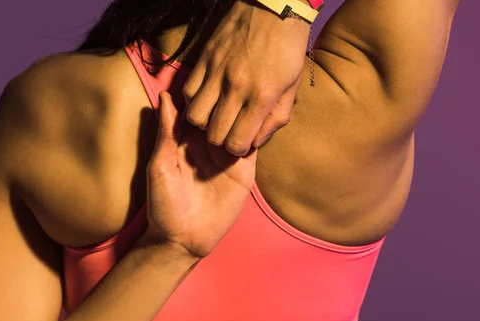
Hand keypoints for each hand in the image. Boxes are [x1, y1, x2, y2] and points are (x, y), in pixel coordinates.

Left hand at [144, 92, 257, 257]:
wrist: (183, 239)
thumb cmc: (163, 204)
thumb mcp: (160, 166)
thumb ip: (166, 133)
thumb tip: (166, 96)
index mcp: (185, 139)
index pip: (199, 108)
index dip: (206, 91)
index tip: (215, 69)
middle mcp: (207, 144)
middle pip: (222, 113)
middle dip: (231, 97)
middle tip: (241, 77)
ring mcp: (227, 156)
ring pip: (240, 126)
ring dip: (247, 112)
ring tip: (254, 93)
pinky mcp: (243, 170)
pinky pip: (252, 147)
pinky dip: (258, 133)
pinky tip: (263, 118)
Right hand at [183, 0, 309, 155]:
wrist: (274, 7)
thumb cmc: (288, 50)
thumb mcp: (291, 89)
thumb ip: (274, 120)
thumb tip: (254, 143)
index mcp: (261, 97)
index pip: (236, 143)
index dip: (238, 149)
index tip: (241, 142)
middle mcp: (236, 87)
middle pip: (213, 134)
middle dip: (220, 139)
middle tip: (228, 130)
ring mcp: (216, 72)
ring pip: (194, 116)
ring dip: (204, 121)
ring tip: (215, 114)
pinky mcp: (204, 59)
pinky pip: (188, 91)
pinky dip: (194, 101)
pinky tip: (207, 97)